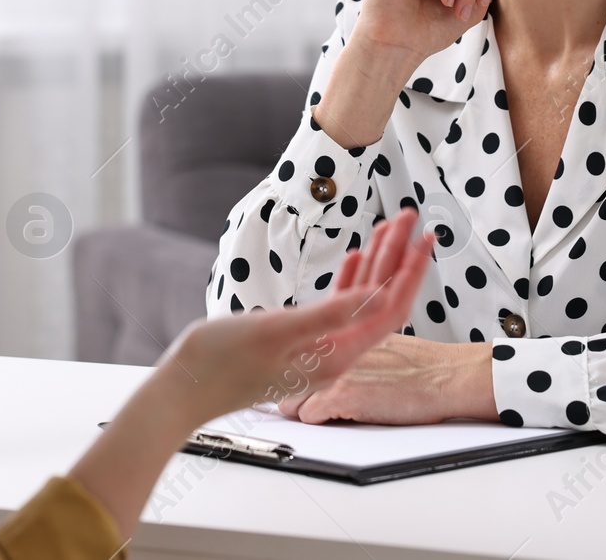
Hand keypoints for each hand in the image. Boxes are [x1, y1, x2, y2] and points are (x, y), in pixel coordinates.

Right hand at [158, 208, 436, 426]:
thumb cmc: (219, 362)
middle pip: (380, 299)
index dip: (410, 271)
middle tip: (411, 217)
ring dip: (377, 261)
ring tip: (391, 226)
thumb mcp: (275, 330)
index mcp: (335, 355)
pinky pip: (336, 306)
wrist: (183, 387)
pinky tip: (355, 257)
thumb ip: (327, 315)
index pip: (388, 309)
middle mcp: (334, 353)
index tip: (423, 239)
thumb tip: (372, 296)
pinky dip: (348, 278)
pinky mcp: (300, 340)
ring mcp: (318, 347)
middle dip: (398, 256)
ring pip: (360, 298)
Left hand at [276, 332, 495, 424]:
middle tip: (307, 401)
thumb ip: (355, 348)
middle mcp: (334, 348)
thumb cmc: (423, 365)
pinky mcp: (342, 397)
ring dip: (305, 408)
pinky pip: (309, 416)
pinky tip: (337, 418)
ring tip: (324, 412)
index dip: (298, 370)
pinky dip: (319, 421)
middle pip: (291, 376)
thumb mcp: (381, 343)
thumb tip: (341, 358)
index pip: (301, 351)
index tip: (295, 379)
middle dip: (296, 391)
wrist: (446, 377)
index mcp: (344, 333)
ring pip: (293, 398)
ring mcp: (335, 372)